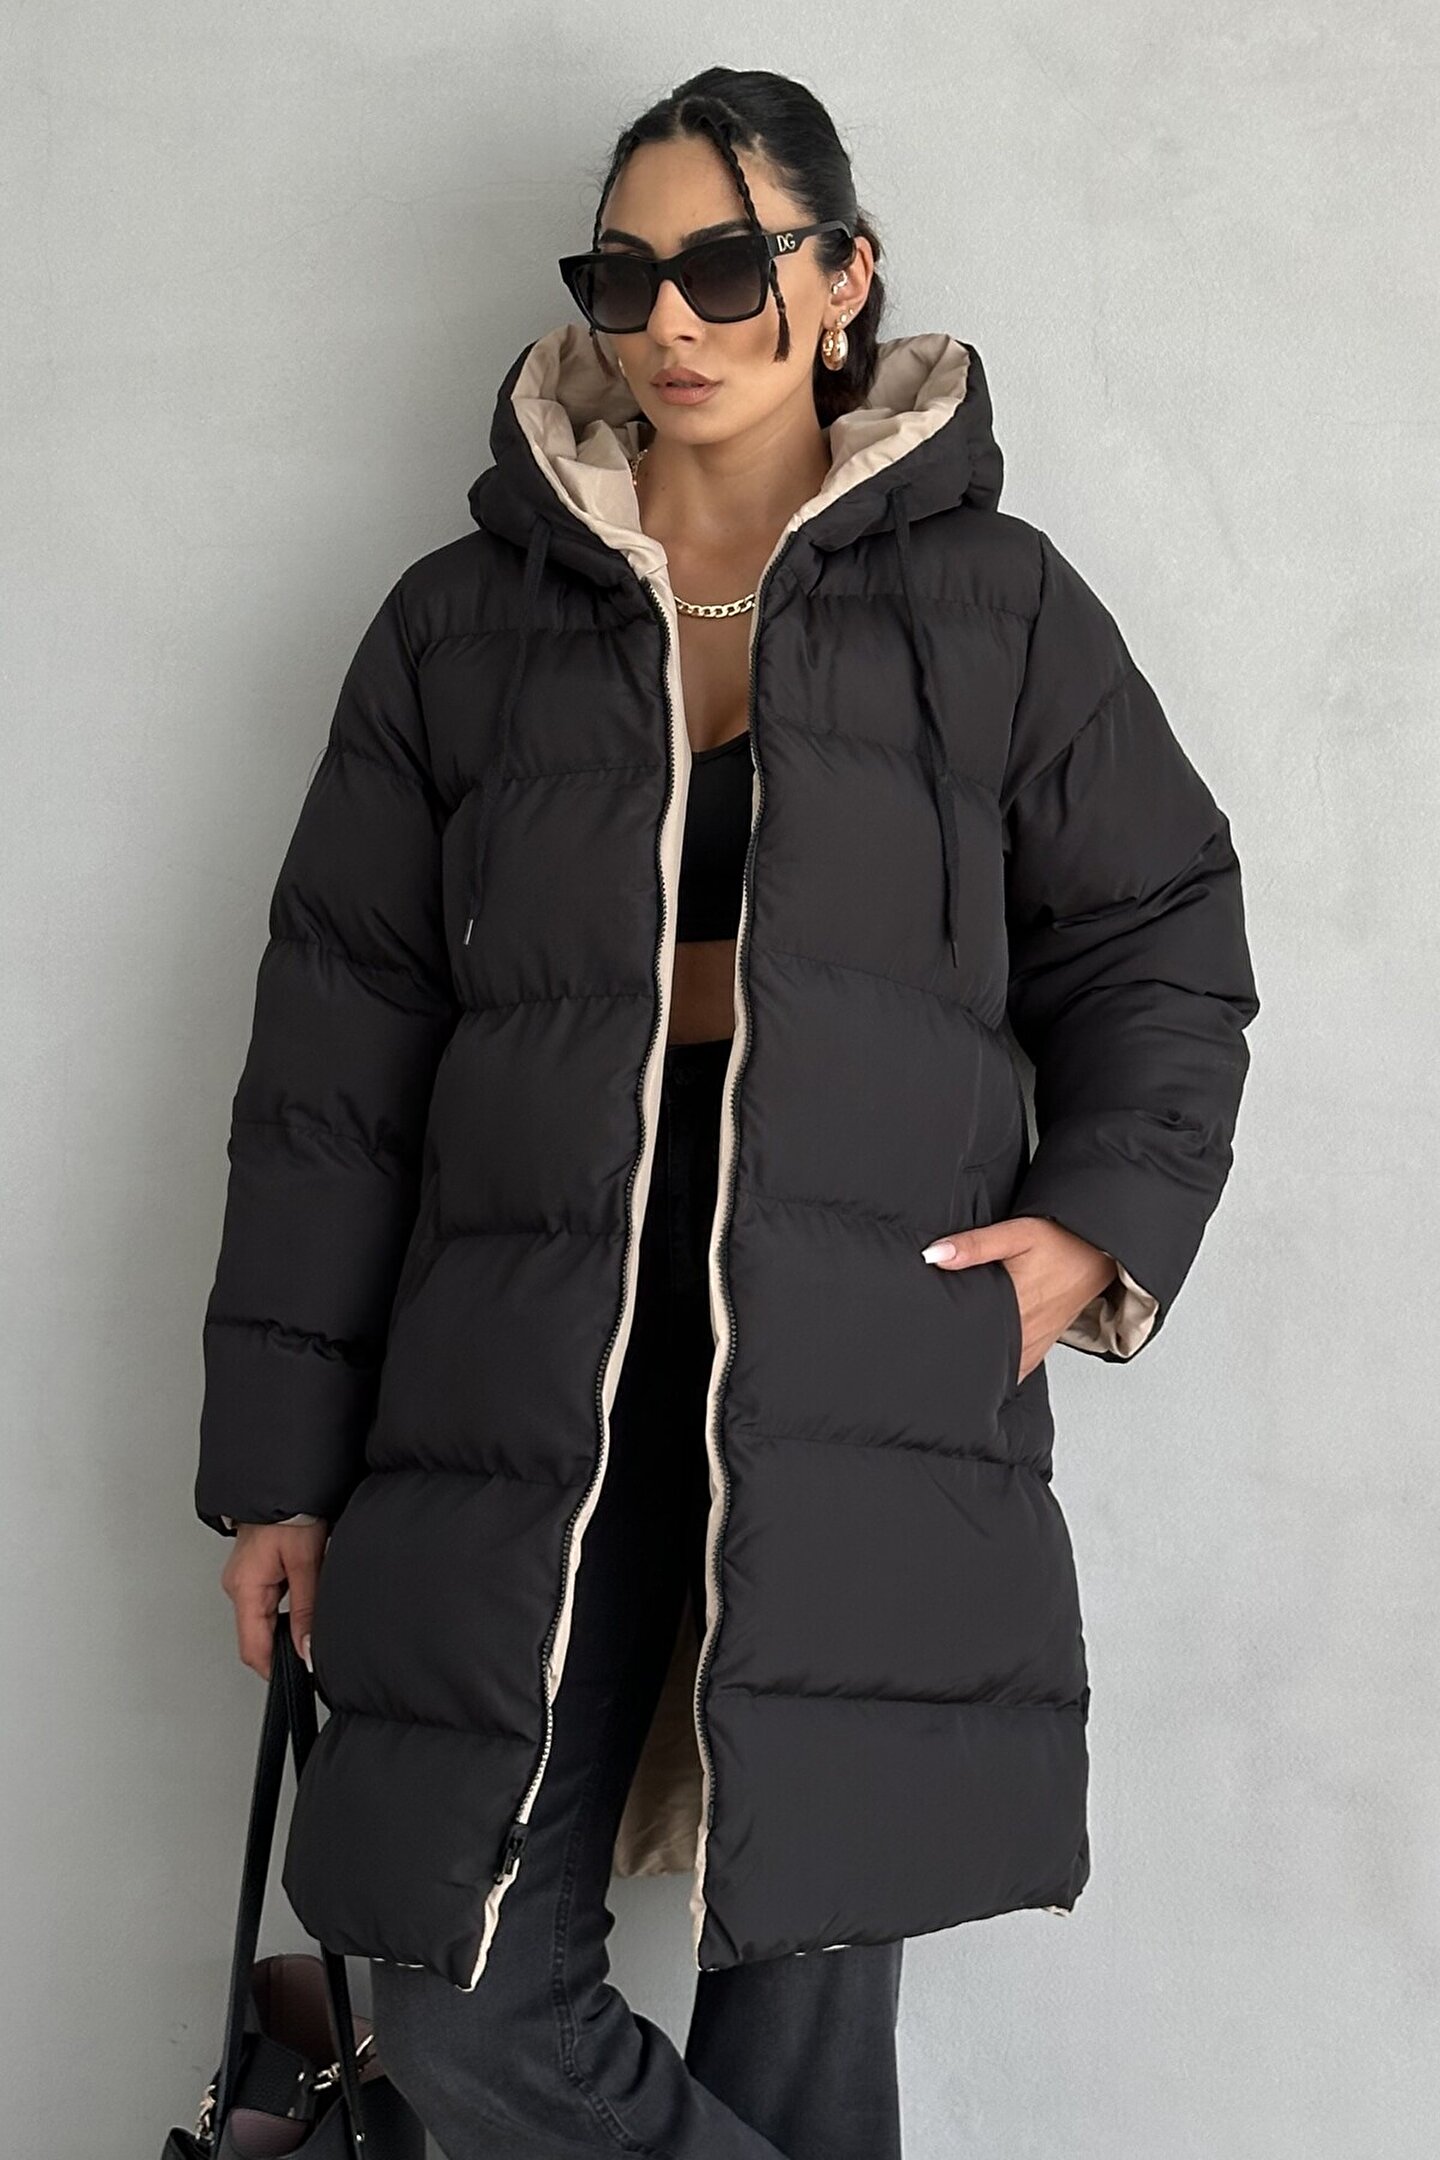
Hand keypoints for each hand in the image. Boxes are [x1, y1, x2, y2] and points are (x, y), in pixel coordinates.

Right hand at [220, 1520, 329, 1681]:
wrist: (286, 1481)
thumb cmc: (292, 1512)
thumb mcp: (306, 1562)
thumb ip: (307, 1609)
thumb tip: (307, 1651)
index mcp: (244, 1588)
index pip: (252, 1649)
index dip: (275, 1669)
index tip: (299, 1675)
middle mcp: (238, 1586)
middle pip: (256, 1637)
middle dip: (282, 1650)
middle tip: (312, 1651)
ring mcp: (244, 1578)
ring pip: (263, 1620)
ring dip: (285, 1628)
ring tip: (312, 1622)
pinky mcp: (254, 1570)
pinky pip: (266, 1602)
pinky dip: (285, 1610)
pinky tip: (305, 1602)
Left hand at [920, 1216, 1118, 1386]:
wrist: (1099, 1251)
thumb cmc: (1061, 1241)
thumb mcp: (1016, 1234)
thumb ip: (974, 1245)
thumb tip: (934, 1255)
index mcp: (1014, 1305)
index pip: (972, 1338)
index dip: (946, 1348)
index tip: (924, 1350)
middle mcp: (1026, 1330)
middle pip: (984, 1358)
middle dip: (957, 1362)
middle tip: (929, 1363)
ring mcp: (1036, 1341)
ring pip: (1003, 1369)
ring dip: (980, 1369)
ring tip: (952, 1370)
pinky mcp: (1044, 1342)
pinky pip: (1020, 1368)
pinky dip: (1003, 1372)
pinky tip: (985, 1369)